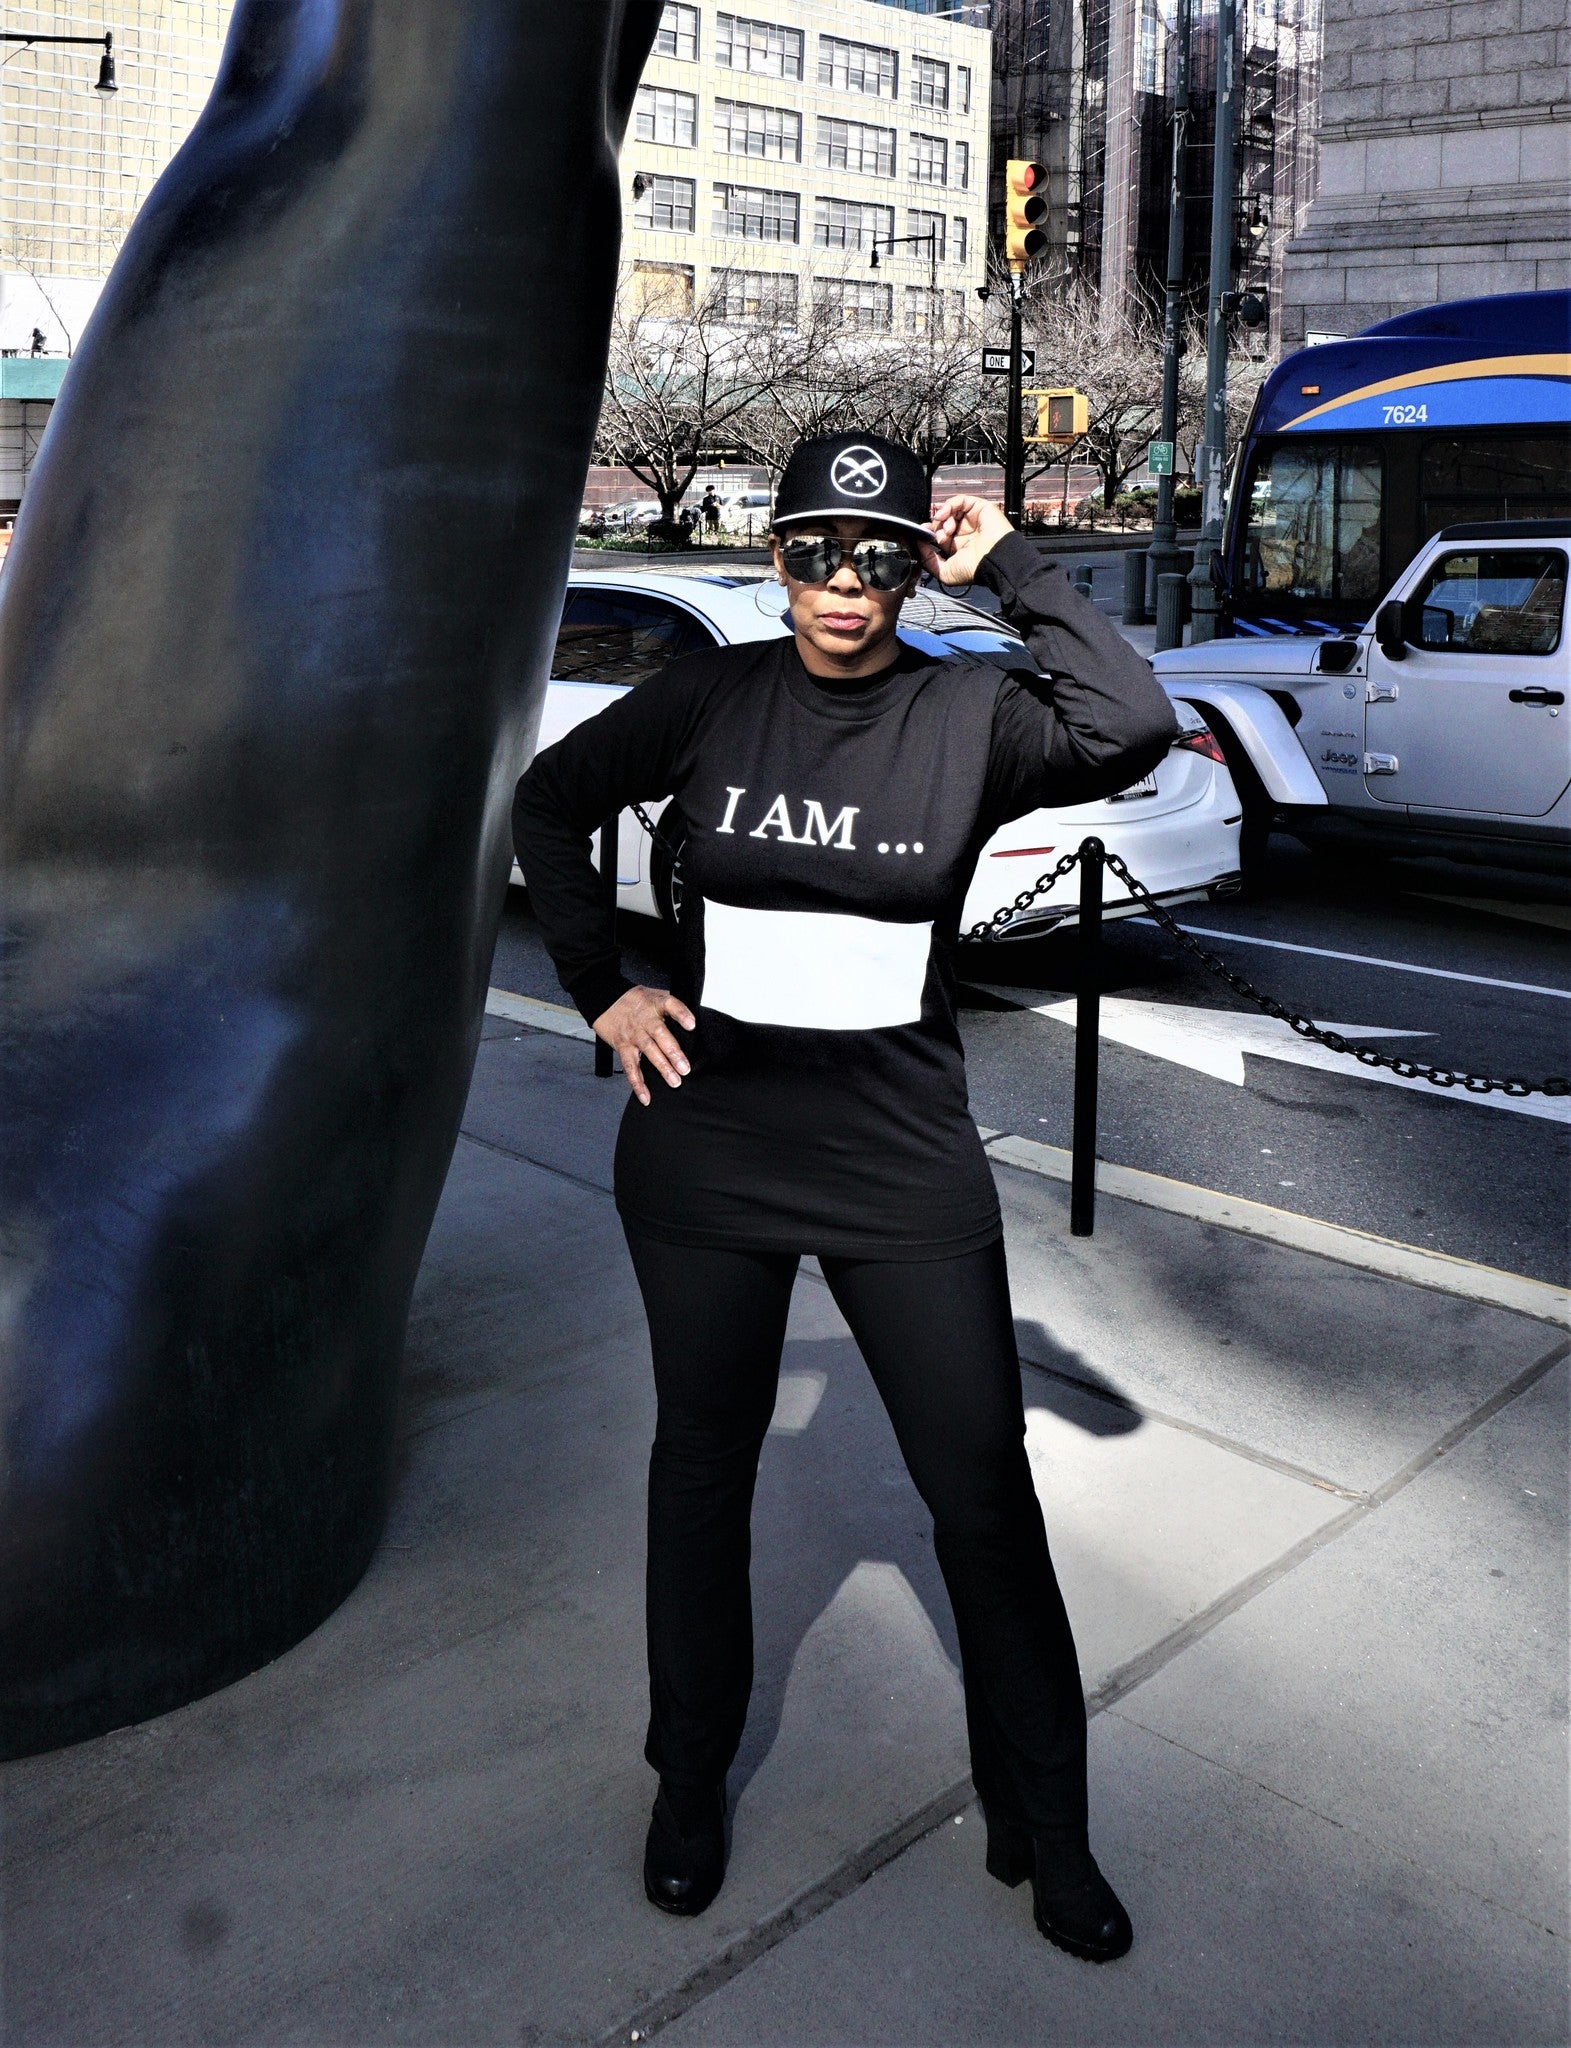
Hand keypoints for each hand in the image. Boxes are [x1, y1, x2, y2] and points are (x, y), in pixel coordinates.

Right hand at [593, 985, 695, 1105]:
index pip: (671, 1005)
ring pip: (648, 1051)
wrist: (604, 998)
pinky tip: (646, 1096)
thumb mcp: (655, 995)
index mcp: (656, 1004)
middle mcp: (645, 1019)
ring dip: (661, 1067)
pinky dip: (637, 1083)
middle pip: (661, 1034)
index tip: (691, 1024)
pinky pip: (630, 1066)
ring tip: (674, 1081)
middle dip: (673, 1052)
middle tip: (685, 1068)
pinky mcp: (623, 1046)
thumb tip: (694, 1023)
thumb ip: (673, 1007)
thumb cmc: (635, 1000)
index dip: (682, 1014)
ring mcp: (634, 1034)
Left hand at [917, 495, 1014, 588]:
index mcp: (957, 547)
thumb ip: (928, 561)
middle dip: (936, 528)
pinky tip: (944, 515)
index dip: (929, 533)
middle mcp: (964, 532)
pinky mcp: (979, 508)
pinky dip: (948, 505)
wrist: (993, 560)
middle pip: (942, 521)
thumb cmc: (975, 569)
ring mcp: (971, 519)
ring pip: (949, 511)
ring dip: (943, 519)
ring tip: (947, 531)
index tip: (922, 535)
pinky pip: (959, 500)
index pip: (938, 534)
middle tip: (939, 538)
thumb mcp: (944, 573)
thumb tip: (919, 546)